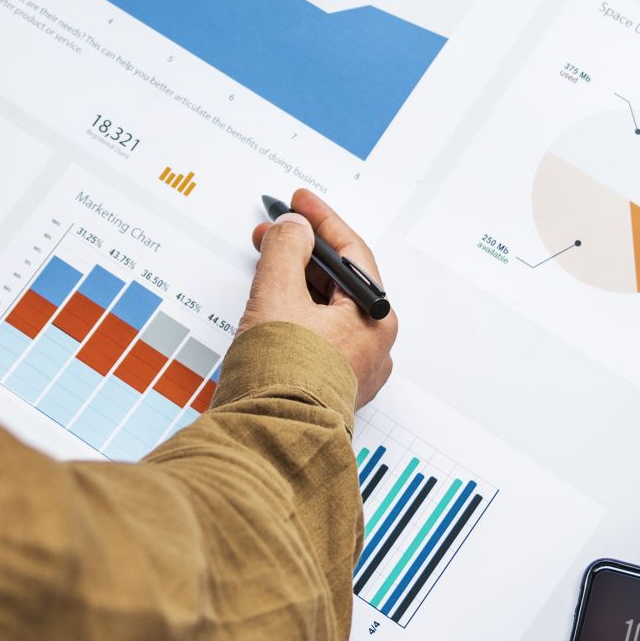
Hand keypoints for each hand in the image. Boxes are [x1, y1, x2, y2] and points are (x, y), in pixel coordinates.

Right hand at [245, 189, 396, 406]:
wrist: (270, 440)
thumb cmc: (282, 377)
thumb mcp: (278, 294)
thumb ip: (287, 249)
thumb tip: (296, 229)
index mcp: (374, 320)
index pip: (351, 254)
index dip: (320, 220)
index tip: (299, 200)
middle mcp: (371, 346)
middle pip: (337, 282)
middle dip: (302, 252)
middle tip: (273, 232)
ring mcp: (351, 369)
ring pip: (324, 309)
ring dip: (294, 281)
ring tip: (265, 266)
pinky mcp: (327, 386)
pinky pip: (316, 334)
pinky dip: (293, 311)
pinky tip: (270, 306)